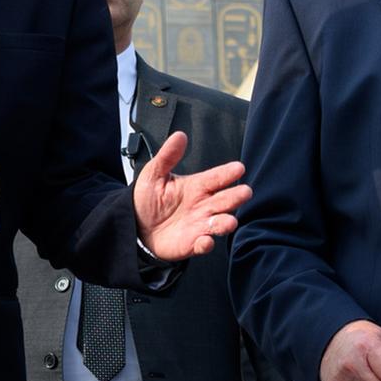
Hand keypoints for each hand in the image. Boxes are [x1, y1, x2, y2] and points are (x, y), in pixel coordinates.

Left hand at [132, 130, 250, 260]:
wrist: (136, 226)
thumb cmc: (148, 199)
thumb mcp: (154, 174)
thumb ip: (167, 156)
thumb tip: (179, 136)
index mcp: (197, 186)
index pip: (216, 178)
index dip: (227, 173)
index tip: (239, 168)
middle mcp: (203, 205)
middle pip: (225, 200)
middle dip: (236, 197)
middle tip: (245, 192)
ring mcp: (200, 225)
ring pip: (220, 223)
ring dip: (226, 223)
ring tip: (229, 221)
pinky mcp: (192, 243)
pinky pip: (203, 244)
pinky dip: (206, 244)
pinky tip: (206, 241)